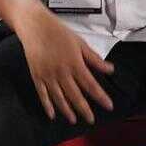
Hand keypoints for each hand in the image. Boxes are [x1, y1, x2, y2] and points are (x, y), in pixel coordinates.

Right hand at [14, 5, 114, 124]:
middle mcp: (62, 72)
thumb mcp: (80, 43)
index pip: (91, 85)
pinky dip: (47, 105)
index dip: (100, 97)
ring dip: (67, 110)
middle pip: (75, 95)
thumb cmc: (58, 32)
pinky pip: (42, 94)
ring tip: (74, 120)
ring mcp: (48, 75)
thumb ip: (94, 58)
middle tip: (91, 120)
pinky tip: (52, 114)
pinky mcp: (36, 75)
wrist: (35, 26)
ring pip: (59, 97)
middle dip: (84, 109)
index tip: (109, 106)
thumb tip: (110, 69)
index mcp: (75, 63)